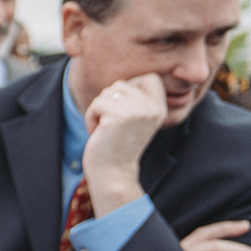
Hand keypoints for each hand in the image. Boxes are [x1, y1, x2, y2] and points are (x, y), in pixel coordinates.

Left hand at [82, 75, 166, 215]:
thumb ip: (134, 99)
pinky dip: (91, 117)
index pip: (150, 77)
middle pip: (122, 83)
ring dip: (99, 110)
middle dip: (109, 102)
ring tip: (106, 129)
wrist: (114, 173)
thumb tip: (122, 81)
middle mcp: (153, 108)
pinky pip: (96, 104)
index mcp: (159, 108)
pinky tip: (98, 133)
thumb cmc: (117, 145)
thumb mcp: (134, 119)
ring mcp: (137, 111)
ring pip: (108, 92)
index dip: (130, 87)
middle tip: (111, 124)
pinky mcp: (119, 115)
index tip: (122, 110)